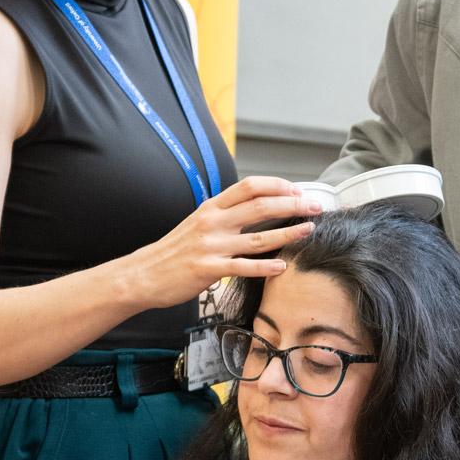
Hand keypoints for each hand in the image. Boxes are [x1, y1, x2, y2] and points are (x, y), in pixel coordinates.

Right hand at [127, 176, 318, 310]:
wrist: (145, 273)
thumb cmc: (175, 250)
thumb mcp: (198, 222)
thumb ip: (225, 213)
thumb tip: (255, 206)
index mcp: (212, 207)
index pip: (250, 186)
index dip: (277, 185)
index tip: (298, 190)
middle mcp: (213, 222)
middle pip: (260, 206)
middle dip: (293, 204)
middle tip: (315, 207)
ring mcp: (211, 246)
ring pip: (258, 237)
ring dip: (288, 233)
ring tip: (308, 230)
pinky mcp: (209, 269)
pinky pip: (243, 267)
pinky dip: (265, 267)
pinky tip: (282, 266)